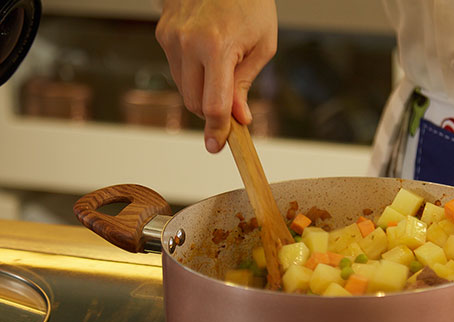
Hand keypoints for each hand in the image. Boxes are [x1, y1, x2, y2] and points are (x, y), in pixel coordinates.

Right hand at [156, 0, 276, 152]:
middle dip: (212, 111)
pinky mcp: (162, 33)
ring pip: (182, 88)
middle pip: (193, 102)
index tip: (218, 146)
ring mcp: (170, 37)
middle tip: (232, 107)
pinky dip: (193, 74)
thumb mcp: (262, 46)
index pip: (213, 104)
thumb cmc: (250, 2)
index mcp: (216, 46)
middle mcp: (187, 42)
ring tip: (223, 68)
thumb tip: (239, 118)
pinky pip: (176, 70)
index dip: (218, 130)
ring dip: (202, 92)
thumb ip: (245, 85)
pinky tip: (208, 55)